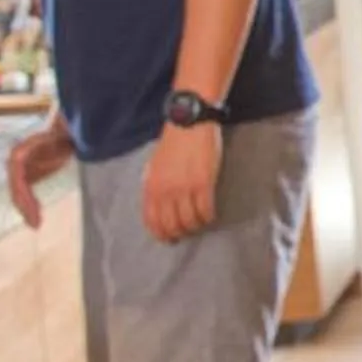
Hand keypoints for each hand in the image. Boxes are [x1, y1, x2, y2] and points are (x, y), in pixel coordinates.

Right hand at [7, 118, 75, 228]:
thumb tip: (33, 159)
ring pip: (19, 194)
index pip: (18, 183)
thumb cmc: (60, 137)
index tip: (34, 213)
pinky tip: (36, 216)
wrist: (63, 134)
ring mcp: (19, 170)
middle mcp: (15, 164)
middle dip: (25, 208)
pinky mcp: (27, 176)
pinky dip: (30, 205)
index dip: (24, 199)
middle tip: (35, 224)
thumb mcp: (56, 142)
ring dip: (26, 209)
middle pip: (17, 191)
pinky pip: (25, 194)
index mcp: (18, 156)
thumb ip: (46, 152)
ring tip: (35, 224)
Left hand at [142, 122, 223, 242]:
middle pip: (172, 225)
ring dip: (196, 226)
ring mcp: (184, 189)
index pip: (152, 221)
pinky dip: (208, 217)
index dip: (161, 234)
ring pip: (190, 221)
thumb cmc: (173, 142)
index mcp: (151, 187)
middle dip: (180, 233)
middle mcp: (165, 191)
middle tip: (187, 232)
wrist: (189, 123)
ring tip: (200, 223)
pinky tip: (210, 215)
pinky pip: (205, 210)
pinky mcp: (203, 184)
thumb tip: (158, 206)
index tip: (169, 238)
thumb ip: (155, 186)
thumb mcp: (155, 166)